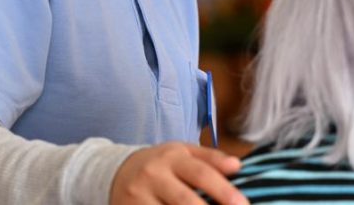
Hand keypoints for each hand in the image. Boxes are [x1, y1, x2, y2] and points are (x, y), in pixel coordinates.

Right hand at [110, 142, 248, 204]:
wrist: (117, 171)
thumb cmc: (160, 164)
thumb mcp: (183, 153)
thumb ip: (211, 159)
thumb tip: (236, 165)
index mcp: (172, 157)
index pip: (201, 174)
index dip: (223, 191)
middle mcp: (153, 175)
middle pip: (185, 200)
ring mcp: (138, 197)